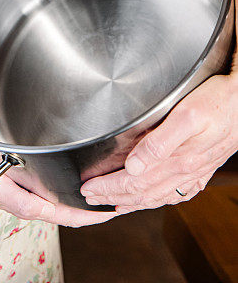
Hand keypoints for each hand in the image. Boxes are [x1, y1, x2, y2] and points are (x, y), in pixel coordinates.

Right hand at [0, 143, 117, 227]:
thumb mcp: (0, 178)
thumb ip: (24, 191)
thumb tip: (51, 196)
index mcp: (31, 207)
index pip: (71, 216)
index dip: (95, 215)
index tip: (115, 210)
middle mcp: (34, 203)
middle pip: (72, 211)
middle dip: (96, 207)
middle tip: (119, 196)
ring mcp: (30, 195)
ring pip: (65, 202)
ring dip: (86, 198)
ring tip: (106, 189)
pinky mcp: (26, 184)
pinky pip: (55, 190)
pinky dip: (71, 188)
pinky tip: (78, 180)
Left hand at [80, 74, 237, 213]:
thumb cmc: (218, 102)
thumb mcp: (187, 116)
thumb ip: (159, 142)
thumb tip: (133, 167)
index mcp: (177, 160)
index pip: (133, 182)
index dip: (108, 187)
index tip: (88, 189)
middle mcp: (185, 170)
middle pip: (142, 192)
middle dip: (113, 197)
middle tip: (91, 198)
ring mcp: (195, 172)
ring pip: (158, 196)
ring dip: (133, 202)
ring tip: (115, 204)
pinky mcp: (203, 168)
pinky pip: (176, 193)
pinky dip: (159, 200)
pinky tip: (155, 200)